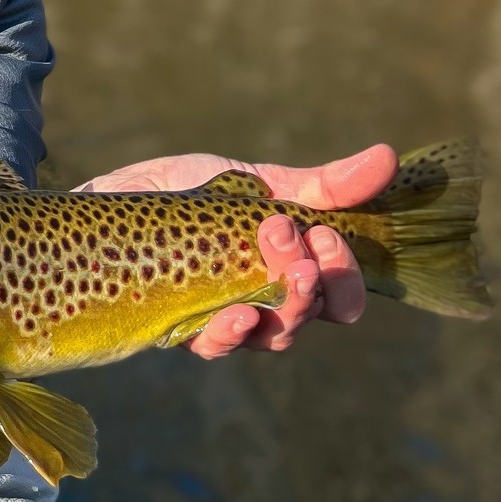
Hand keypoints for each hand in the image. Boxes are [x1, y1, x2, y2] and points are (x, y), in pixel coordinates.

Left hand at [75, 144, 398, 357]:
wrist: (111, 199)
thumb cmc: (187, 194)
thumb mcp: (254, 181)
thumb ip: (319, 184)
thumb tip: (388, 156)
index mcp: (290, 266)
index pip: (341, 293)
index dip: (345, 276)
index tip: (326, 236)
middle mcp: (264, 299)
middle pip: (310, 315)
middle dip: (314, 288)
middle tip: (300, 256)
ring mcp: (224, 316)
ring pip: (270, 335)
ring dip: (281, 311)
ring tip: (277, 282)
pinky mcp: (179, 326)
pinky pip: (213, 345)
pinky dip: (228, 334)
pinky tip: (232, 315)